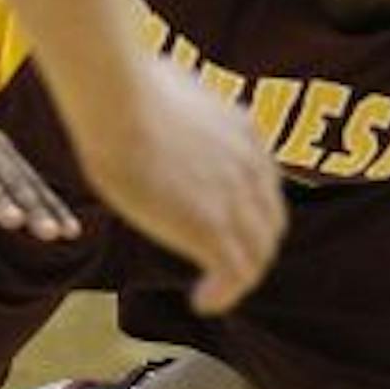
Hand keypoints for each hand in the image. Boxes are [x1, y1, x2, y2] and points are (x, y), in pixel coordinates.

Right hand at [72, 62, 284, 314]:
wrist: (121, 101)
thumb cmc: (126, 86)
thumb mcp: (167, 85)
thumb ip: (175, 104)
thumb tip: (156, 88)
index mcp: (244, 132)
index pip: (264, 185)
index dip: (250, 212)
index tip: (226, 227)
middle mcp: (251, 167)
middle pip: (269, 223)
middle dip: (252, 249)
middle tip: (225, 269)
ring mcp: (235, 198)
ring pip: (257, 252)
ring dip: (239, 278)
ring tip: (214, 294)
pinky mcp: (212, 226)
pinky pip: (235, 272)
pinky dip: (225, 293)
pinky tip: (204, 303)